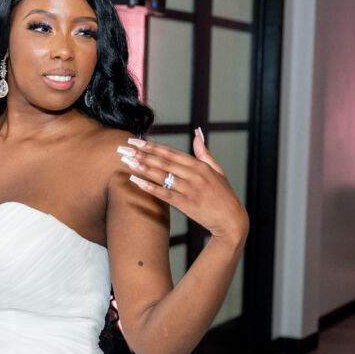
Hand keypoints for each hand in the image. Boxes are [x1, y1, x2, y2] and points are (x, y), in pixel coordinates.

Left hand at [119, 129, 248, 244]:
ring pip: (162, 176)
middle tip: (123, 148)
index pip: (171, 152)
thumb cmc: (223, 195)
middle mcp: (194, 175)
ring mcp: (190, 189)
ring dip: (142, 167)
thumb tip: (197, 133)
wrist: (231, 220)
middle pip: (163, 162)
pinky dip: (149, 187)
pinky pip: (164, 194)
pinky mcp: (186, 204)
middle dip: (141, 154)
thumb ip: (204, 152)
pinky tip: (135, 181)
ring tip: (126, 161)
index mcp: (200, 165)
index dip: (151, 146)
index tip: (135, 140)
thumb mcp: (217, 170)